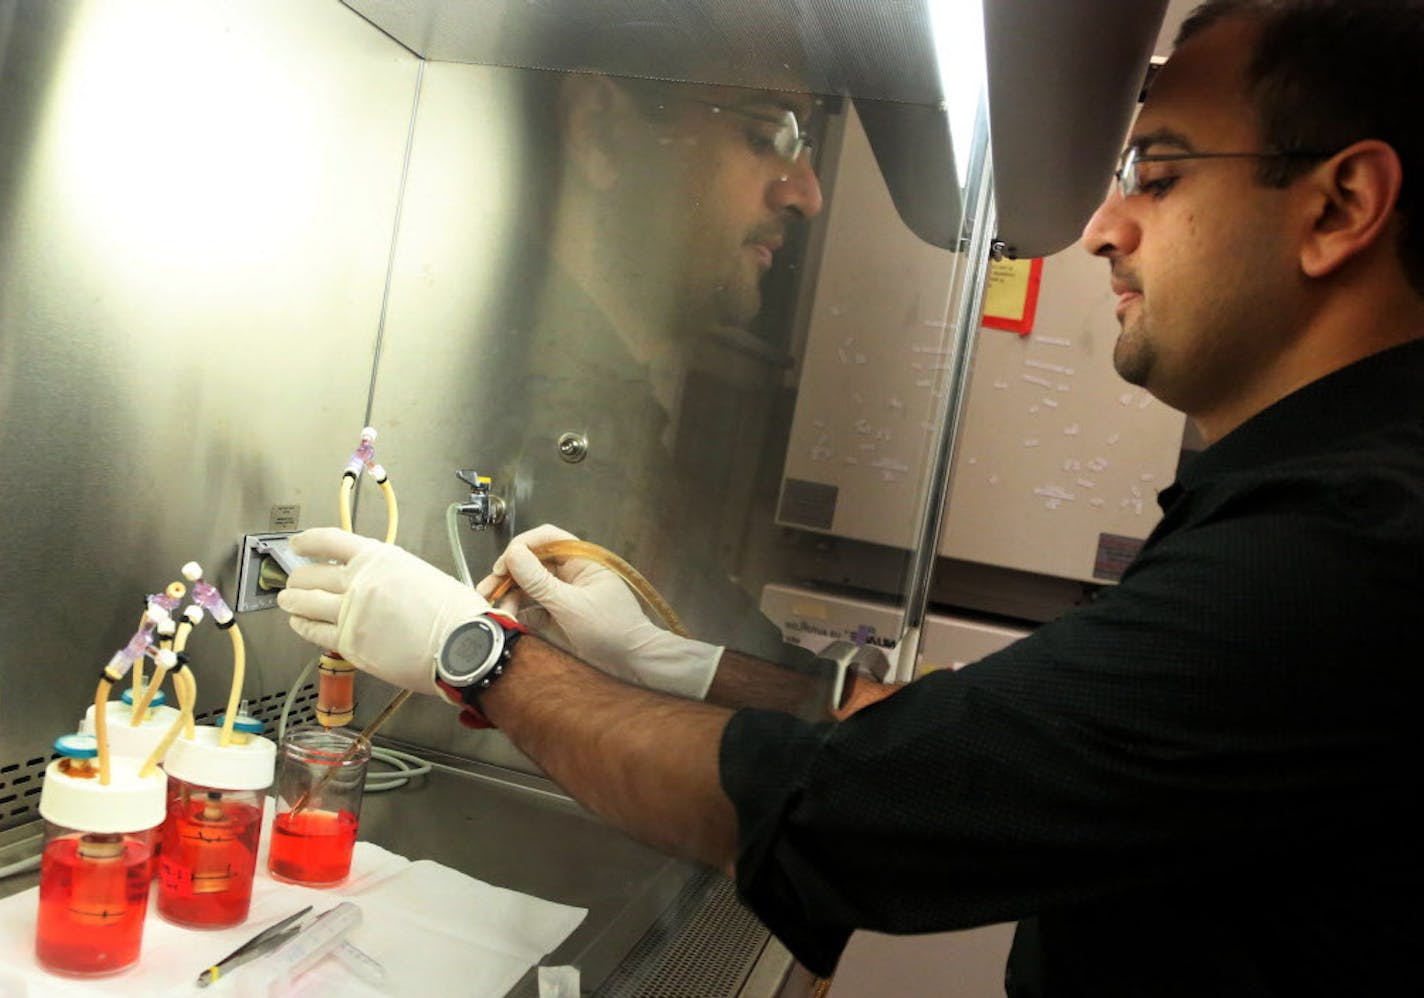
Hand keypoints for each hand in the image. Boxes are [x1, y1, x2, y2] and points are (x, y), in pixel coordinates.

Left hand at [277, 527, 489, 699]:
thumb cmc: (455, 614)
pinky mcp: (350, 643)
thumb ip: (391, 577)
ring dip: (292, 601)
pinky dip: (302, 626)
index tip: (298, 544)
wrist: (463, 646)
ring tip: (287, 601)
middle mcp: (360, 581)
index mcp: (380, 558)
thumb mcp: (422, 575)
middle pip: (310, 574)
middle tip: (294, 581)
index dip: (307, 541)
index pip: (329, 541)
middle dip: (297, 578)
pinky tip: (299, 624)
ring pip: (305, 603)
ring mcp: (351, 613)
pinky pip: (314, 632)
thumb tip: (379, 586)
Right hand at [476, 524, 722, 699]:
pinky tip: (508, 620)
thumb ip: (539, 581)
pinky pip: (533, 609)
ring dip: (510, 596)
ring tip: (495, 610)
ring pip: (529, 587)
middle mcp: (571, 575)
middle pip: (532, 564)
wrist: (632, 664)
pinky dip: (519, 613)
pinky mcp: (558, 617)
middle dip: (508, 575)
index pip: (547, 539)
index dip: (522, 547)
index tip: (504, 564)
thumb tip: (512, 554)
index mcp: (581, 562)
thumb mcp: (571, 605)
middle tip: (487, 590)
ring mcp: (564, 595)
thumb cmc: (612, 630)